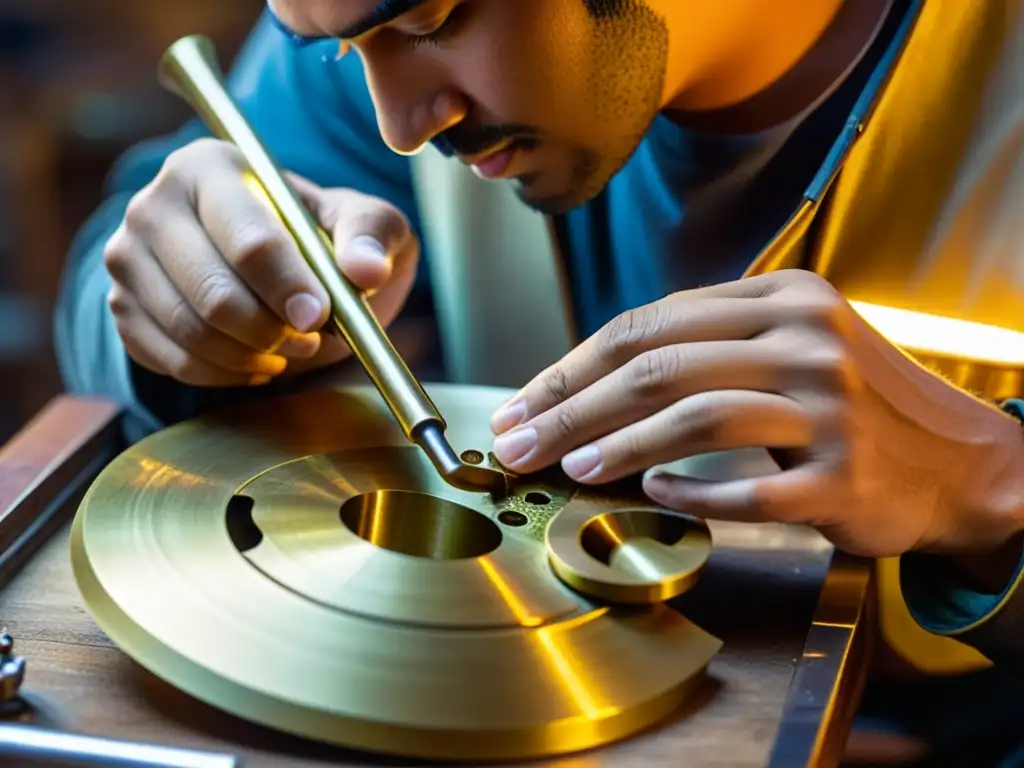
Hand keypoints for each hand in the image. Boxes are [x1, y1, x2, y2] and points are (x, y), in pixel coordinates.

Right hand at [104, 138, 418, 386]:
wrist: (276, 266)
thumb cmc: (320, 235)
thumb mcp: (364, 222)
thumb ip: (370, 235)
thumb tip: (366, 270)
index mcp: (211, 166)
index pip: (249, 240)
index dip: (289, 287)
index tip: (319, 316)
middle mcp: (154, 204)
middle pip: (214, 293)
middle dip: (273, 330)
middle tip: (311, 337)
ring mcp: (128, 257)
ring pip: (192, 332)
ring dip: (254, 356)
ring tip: (291, 348)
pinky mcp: (122, 307)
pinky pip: (174, 362)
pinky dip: (226, 374)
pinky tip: (258, 360)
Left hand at [491, 270, 1023, 558]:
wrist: (962, 462)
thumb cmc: (855, 404)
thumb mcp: (791, 344)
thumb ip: (707, 346)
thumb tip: (592, 381)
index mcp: (781, 297)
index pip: (647, 324)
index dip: (572, 366)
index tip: (522, 402)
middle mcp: (805, 339)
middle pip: (656, 367)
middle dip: (570, 407)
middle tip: (518, 442)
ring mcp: (828, 407)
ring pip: (694, 418)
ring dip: (617, 446)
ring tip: (569, 468)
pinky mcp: (843, 475)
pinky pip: (747, 489)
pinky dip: (691, 493)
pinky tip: (655, 496)